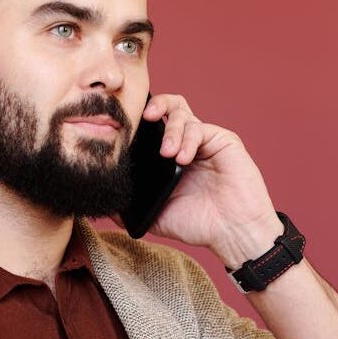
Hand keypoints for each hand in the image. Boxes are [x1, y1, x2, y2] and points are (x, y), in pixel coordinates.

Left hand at [113, 93, 283, 268]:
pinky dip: (188, 139)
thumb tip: (104, 204)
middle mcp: (186, 144)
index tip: (125, 127)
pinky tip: (183, 159)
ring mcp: (205, 141)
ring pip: (182, 114)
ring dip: (172, 131)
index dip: (139, 121)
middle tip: (146, 117)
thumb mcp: (157, 216)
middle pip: (169, 108)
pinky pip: (201, 128)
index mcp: (169, 157)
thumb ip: (132, 207)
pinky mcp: (223, 140)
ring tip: (167, 154)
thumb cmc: (199, 225)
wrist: (232, 233)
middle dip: (155, 105)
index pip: (152, 128)